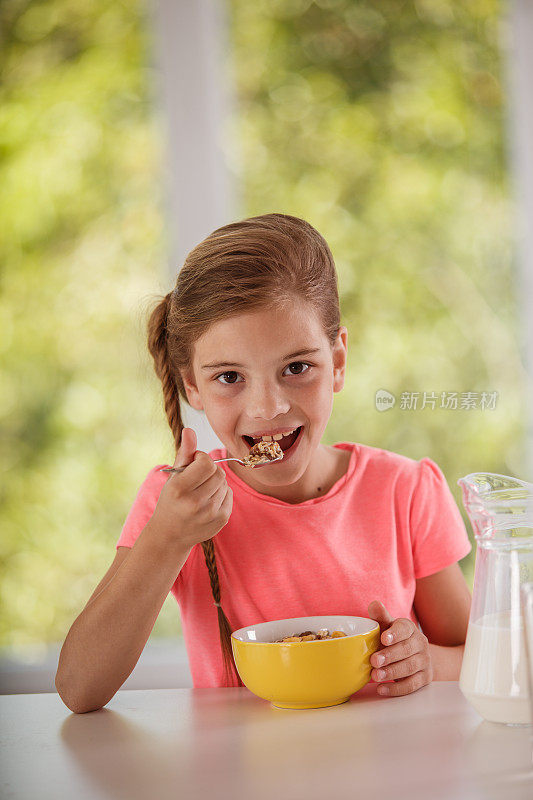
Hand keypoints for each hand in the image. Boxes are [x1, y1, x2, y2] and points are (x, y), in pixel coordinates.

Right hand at [149, 427, 232, 549]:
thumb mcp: (173, 476)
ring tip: (202, 491)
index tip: (193, 464)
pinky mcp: (221, 520)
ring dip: (215, 482)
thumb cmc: (171, 500)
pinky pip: (229, 494)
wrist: (170, 535)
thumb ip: (184, 452)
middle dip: (210, 471)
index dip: (202, 459)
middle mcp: (194, 503)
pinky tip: (208, 501)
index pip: (206, 463)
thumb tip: (190, 430)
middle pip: (218, 473)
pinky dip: (221, 494)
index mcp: (179, 489)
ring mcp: (209, 513)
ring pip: (224, 483)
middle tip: (198, 478)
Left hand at [367, 600, 432, 696]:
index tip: (383, 638)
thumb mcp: (388, 626)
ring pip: (409, 668)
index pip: (404, 629)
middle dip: (389, 656)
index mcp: (409, 628)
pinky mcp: (424, 678)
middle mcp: (420, 643)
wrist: (416, 655)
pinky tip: (382, 688)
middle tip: (374, 660)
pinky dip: (396, 689)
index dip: (394, 634)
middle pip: (406, 650)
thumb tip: (374, 604)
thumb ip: (380, 617)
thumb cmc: (395, 639)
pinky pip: (412, 685)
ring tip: (375, 675)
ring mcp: (424, 661)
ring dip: (391, 672)